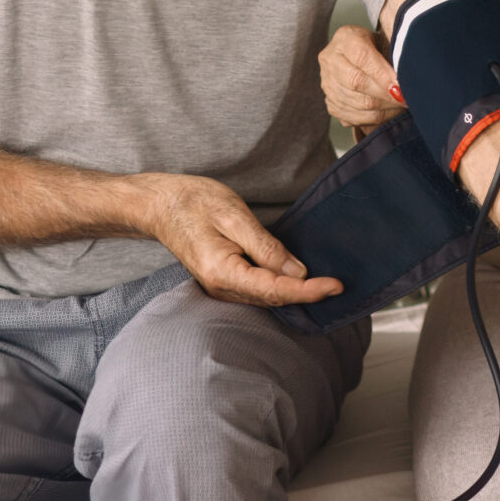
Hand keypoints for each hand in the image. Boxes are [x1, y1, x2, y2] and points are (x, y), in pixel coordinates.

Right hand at [132, 174, 342, 305]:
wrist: (160, 204)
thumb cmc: (193, 202)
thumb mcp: (234, 217)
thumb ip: (266, 246)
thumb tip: (296, 271)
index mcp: (223, 272)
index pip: (275, 290)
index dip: (309, 291)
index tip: (335, 286)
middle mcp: (221, 287)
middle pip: (273, 298)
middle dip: (307, 295)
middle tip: (339, 287)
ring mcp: (220, 287)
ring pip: (266, 297)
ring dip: (295, 294)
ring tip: (325, 286)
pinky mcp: (222, 280)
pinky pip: (256, 291)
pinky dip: (279, 288)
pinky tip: (297, 281)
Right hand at [318, 24, 403, 131]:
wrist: (359, 57)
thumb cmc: (378, 47)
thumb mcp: (386, 40)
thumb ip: (395, 56)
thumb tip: (407, 80)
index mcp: (345, 38)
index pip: (362, 56)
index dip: (382, 74)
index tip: (400, 86)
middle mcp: (330, 60)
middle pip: (356, 82)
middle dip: (385, 94)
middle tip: (406, 99)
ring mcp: (327, 83)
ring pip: (357, 103)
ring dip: (384, 108)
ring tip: (401, 105)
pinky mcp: (332, 104)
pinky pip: (355, 118)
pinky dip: (376, 118)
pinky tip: (390, 111)